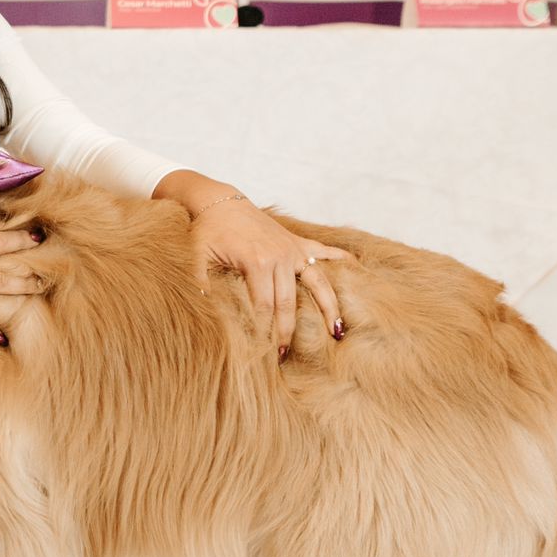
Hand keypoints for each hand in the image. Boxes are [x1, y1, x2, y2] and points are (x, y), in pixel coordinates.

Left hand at [191, 196, 349, 355]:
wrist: (220, 201)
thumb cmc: (208, 230)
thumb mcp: (197, 257)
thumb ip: (201, 283)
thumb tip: (204, 312)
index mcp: (257, 263)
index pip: (263, 306)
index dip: (264, 330)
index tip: (264, 352)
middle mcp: (281, 257)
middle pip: (288, 302)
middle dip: (287, 330)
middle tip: (284, 354)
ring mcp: (293, 249)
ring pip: (318, 283)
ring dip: (329, 308)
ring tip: (337, 332)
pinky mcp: (298, 242)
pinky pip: (326, 251)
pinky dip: (343, 260)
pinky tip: (358, 271)